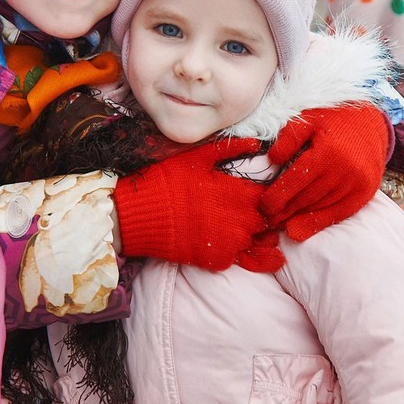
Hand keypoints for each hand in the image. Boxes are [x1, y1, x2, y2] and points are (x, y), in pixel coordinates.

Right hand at [113, 136, 282, 271]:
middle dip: (253, 216)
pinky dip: (227, 252)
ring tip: (224, 227)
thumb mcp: (197, 157)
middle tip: (234, 210)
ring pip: (251, 243)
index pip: (266, 196)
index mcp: (238, 193)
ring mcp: (229, 244)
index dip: (259, 195)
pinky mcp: (215, 261)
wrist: (136, 214)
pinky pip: (233, 259)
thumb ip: (230, 149)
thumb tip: (257, 142)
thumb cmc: (166, 180)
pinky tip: (213, 241)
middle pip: (262, 222)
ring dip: (243, 236)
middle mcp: (240, 220)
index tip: (247, 193)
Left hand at [260, 105, 389, 241]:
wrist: (372, 123)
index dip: (277, 196)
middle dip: (284, 210)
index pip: (295, 181)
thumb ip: (289, 138)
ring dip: (297, 218)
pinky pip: (338, 213)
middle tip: (266, 219)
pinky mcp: (365, 193)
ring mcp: (356, 184)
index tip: (263, 206)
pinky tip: (300, 231)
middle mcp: (344, 170)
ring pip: (320, 207)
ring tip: (279, 224)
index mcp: (327, 152)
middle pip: (306, 197)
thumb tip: (272, 160)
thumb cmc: (333, 120)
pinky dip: (318, 223)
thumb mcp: (309, 119)